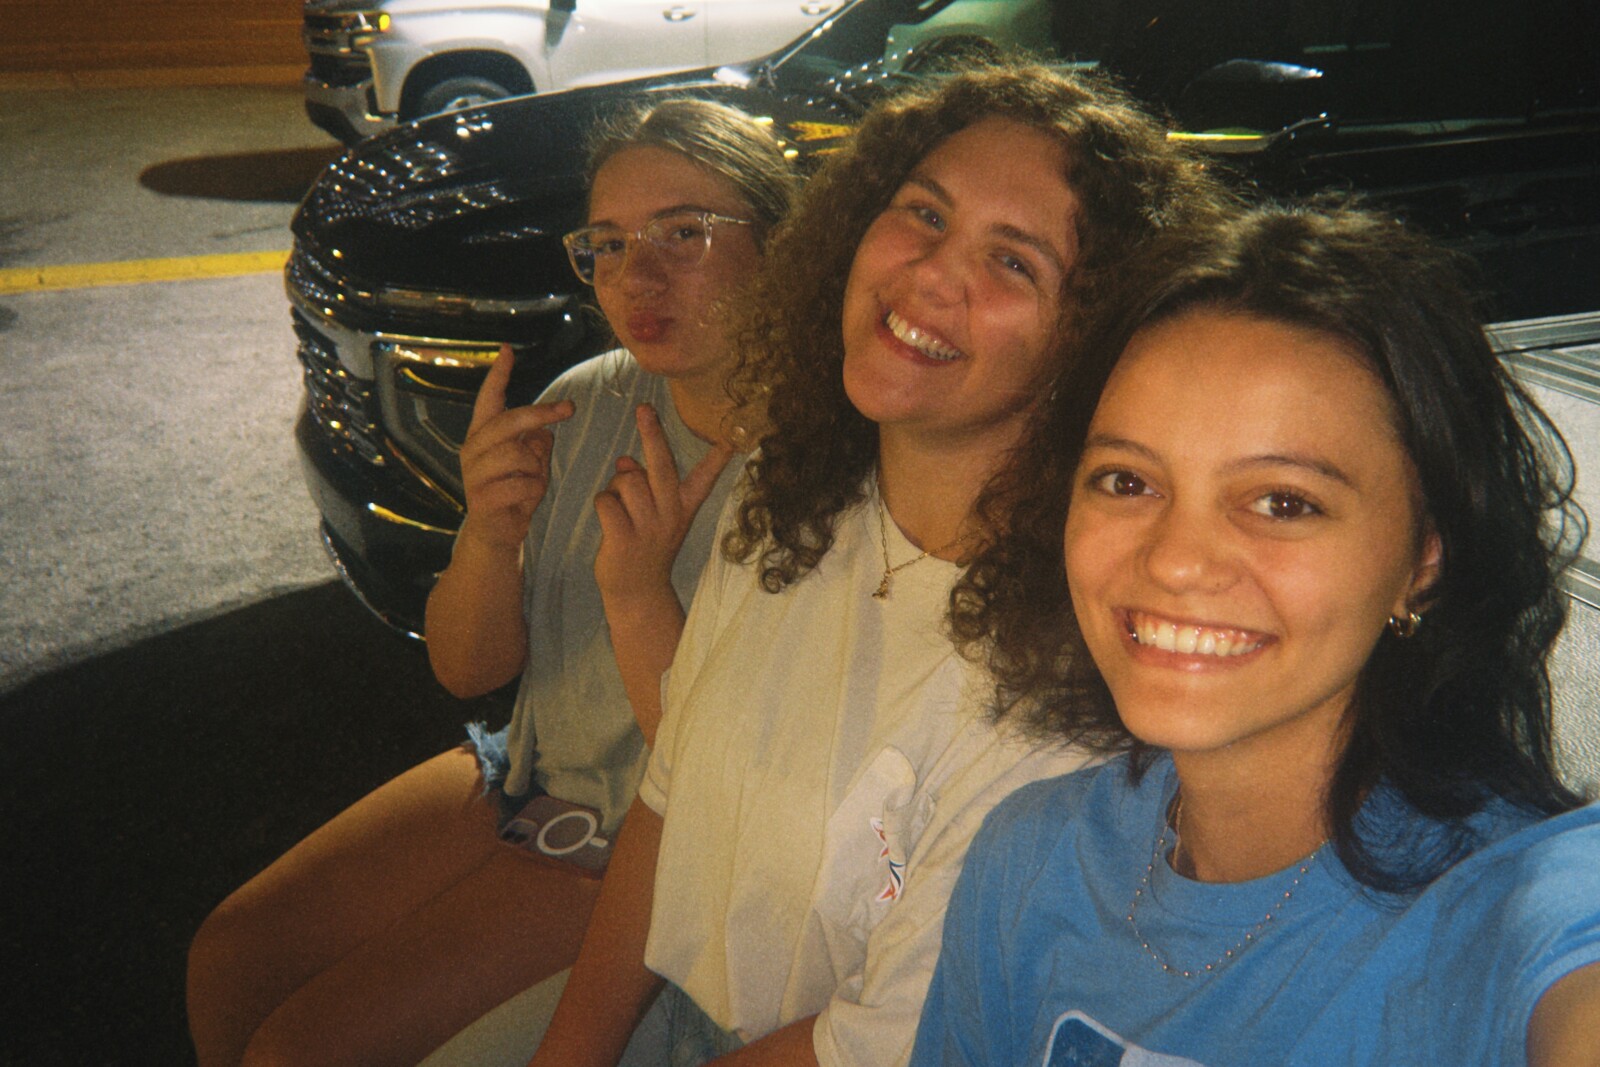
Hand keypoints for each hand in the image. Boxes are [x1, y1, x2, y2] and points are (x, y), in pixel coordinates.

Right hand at [457, 345, 574, 552]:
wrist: (495, 536)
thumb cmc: (513, 494)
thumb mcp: (531, 465)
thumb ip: (536, 444)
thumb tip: (545, 431)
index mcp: (482, 437)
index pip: (488, 400)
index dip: (497, 375)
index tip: (507, 350)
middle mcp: (472, 450)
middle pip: (509, 420)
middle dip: (542, 412)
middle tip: (570, 407)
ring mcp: (474, 475)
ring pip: (518, 453)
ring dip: (537, 467)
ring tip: (534, 481)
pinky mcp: (482, 499)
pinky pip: (523, 484)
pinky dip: (535, 491)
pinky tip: (527, 500)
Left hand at [593, 404, 734, 605]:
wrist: (638, 593)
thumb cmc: (645, 546)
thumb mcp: (654, 516)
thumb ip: (642, 485)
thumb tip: (624, 460)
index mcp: (683, 507)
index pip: (705, 477)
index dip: (718, 456)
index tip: (733, 436)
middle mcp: (670, 514)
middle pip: (660, 465)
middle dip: (652, 433)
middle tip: (644, 408)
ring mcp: (649, 527)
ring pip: (625, 481)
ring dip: (615, 487)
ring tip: (620, 508)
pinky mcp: (624, 538)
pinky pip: (605, 500)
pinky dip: (602, 503)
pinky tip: (609, 520)